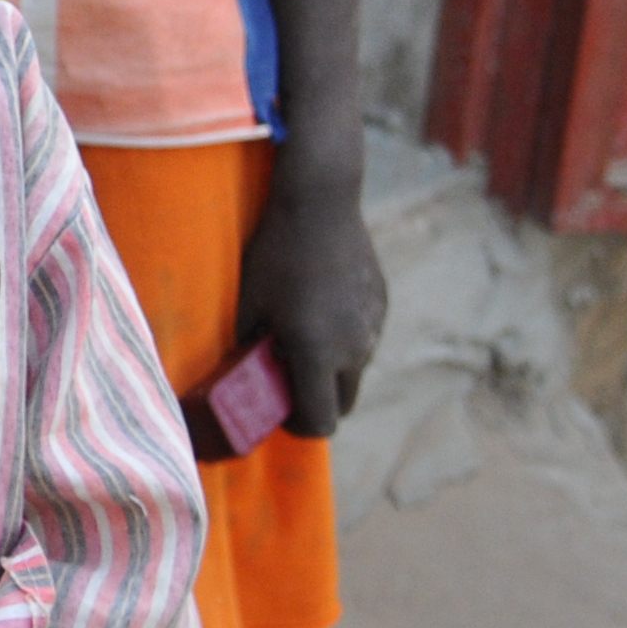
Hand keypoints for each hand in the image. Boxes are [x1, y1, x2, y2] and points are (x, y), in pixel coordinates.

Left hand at [233, 155, 387, 437]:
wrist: (320, 203)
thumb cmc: (273, 253)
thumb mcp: (249, 304)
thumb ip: (249, 349)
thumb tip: (244, 376)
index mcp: (318, 354)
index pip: (320, 423)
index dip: (297, 425)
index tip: (277, 410)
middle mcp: (354, 349)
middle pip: (341, 404)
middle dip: (315, 400)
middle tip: (285, 375)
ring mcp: (373, 328)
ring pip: (354, 370)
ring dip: (330, 367)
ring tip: (299, 329)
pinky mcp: (382, 307)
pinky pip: (364, 338)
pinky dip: (344, 336)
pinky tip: (320, 302)